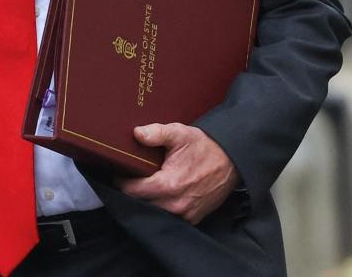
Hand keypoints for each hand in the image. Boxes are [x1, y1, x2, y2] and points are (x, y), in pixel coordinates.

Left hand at [115, 122, 238, 224]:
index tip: (120, 172)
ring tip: (143, 185)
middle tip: (131, 177)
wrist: (231, 162)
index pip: (131, 191)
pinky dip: (160, 208)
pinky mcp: (191, 219)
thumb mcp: (179, 133)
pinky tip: (159, 194)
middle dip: (131, 192)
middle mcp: (175, 204)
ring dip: (145, 201)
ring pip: (152, 212)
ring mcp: (184, 214)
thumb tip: (137, 133)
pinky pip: (168, 217)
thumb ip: (156, 133)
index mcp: (168, 185)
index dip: (121, 181)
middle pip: (139, 204)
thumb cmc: (204, 147)